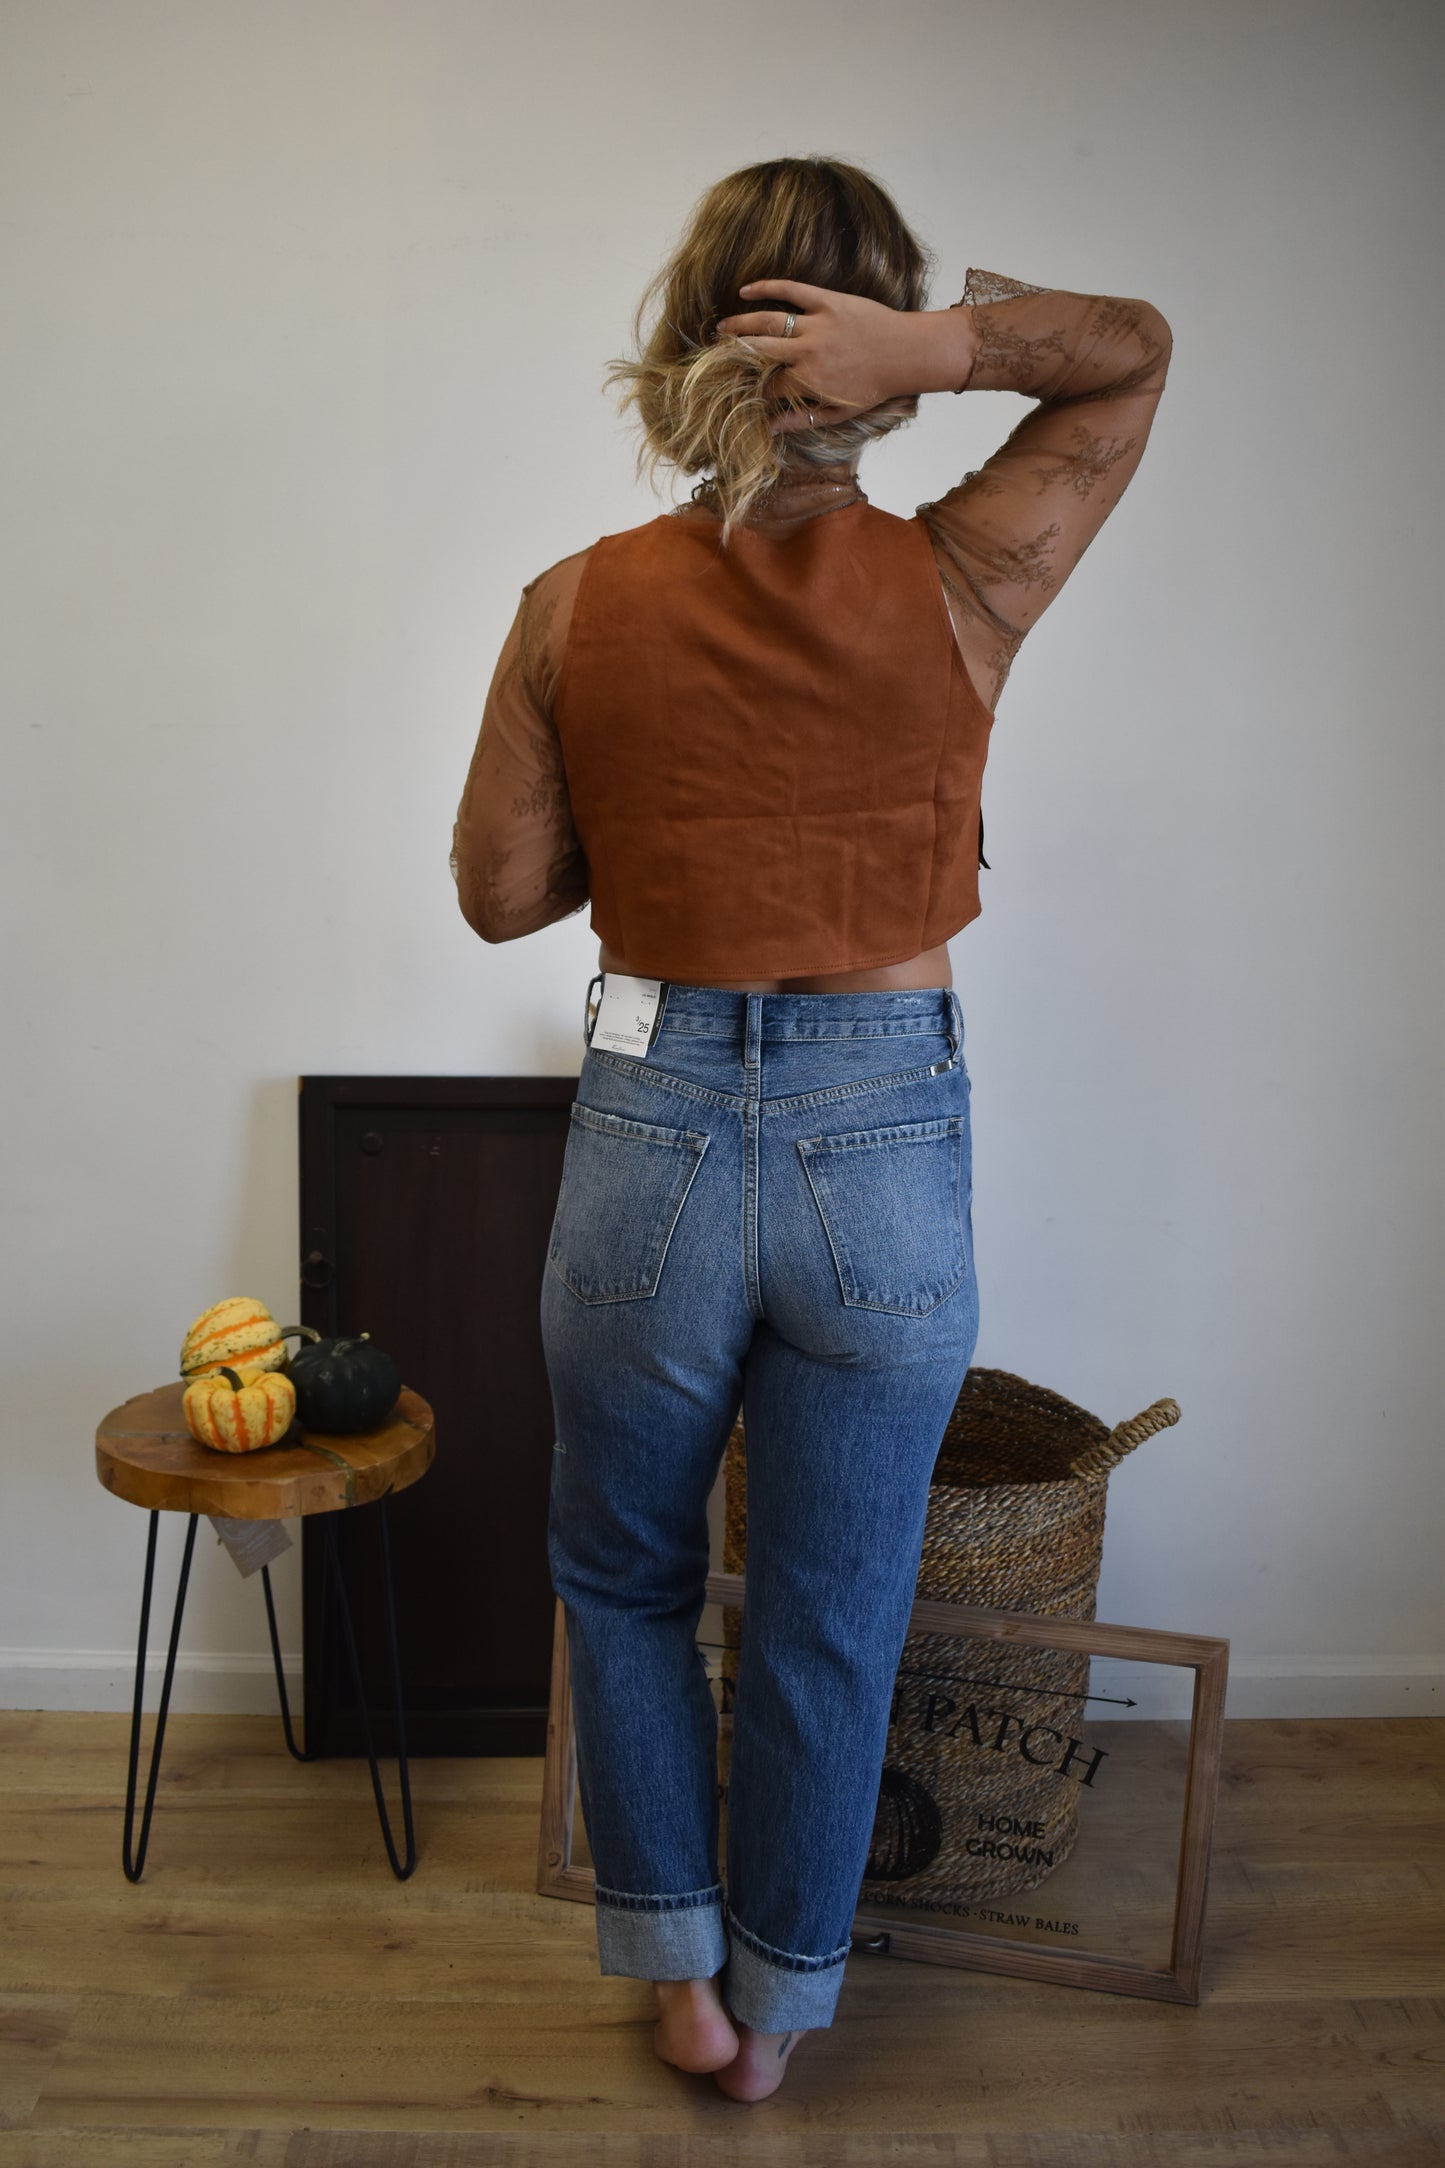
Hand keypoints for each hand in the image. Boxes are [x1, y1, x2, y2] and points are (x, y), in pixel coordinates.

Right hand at [714, 278, 927, 434]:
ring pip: (768, 321)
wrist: (906, 353)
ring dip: (740, 323)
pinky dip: (766, 286)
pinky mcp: (826, 300)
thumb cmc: (873, 387)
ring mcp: (816, 324)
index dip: (750, 389)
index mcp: (808, 381)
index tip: (738, 387)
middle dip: (734, 354)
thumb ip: (802, 420)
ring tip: (723, 327)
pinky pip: (791, 290)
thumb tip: (770, 430)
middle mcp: (807, 352)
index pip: (767, 386)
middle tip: (717, 355)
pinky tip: (746, 289)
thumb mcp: (839, 412)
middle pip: (758, 351)